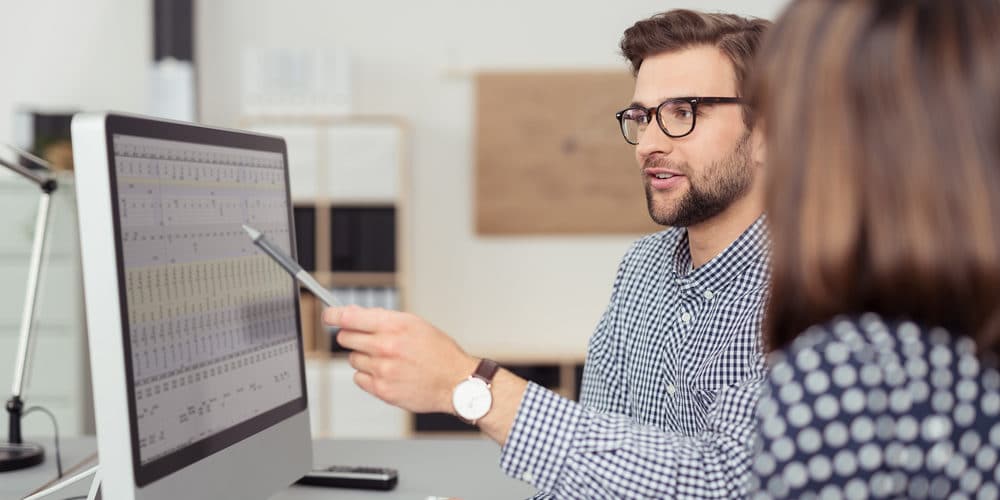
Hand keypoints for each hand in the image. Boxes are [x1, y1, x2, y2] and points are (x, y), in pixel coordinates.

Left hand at [322, 306, 477, 413]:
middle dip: (352, 336)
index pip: (350, 317)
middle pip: (345, 338)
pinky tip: (387, 373)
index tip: (328, 315)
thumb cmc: (439, 353)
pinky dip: (368, 375)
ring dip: (364, 357)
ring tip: (387, 359)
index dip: (333, 315)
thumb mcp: (415, 324)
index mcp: (394, 326)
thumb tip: (355, 314)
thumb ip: (383, 318)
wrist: (455, 382)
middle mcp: (386, 347)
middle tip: (367, 339)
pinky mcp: (382, 390)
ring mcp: (383, 370)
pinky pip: (359, 378)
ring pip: (353, 359)